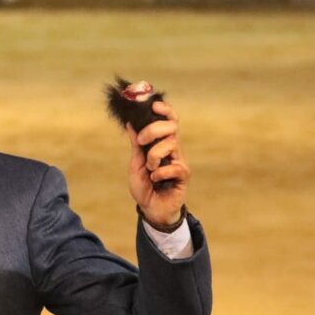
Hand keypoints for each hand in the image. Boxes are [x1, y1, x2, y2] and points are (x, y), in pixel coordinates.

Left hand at [126, 100, 188, 228]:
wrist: (150, 209)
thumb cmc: (144, 187)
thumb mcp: (135, 163)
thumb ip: (136, 145)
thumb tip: (130, 123)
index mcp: (161, 144)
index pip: (169, 121)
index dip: (165, 110)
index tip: (154, 105)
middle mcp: (173, 149)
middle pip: (172, 126)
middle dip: (153, 130)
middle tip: (142, 142)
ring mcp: (179, 161)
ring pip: (171, 144)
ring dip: (154, 156)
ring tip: (150, 169)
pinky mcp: (183, 175)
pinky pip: (174, 166)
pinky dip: (160, 173)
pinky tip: (156, 180)